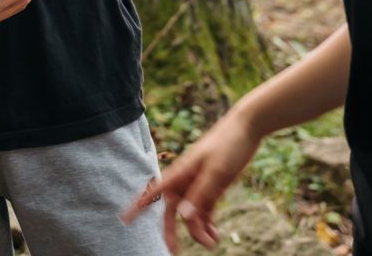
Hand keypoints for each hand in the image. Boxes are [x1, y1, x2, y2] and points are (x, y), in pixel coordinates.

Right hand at [121, 113, 260, 251]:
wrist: (247, 127)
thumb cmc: (227, 144)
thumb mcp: (216, 172)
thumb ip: (201, 194)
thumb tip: (183, 216)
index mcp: (180, 174)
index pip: (153, 193)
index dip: (137, 206)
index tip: (124, 219)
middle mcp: (186, 181)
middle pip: (173, 211)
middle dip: (173, 231)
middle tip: (174, 252)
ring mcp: (199, 185)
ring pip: (192, 214)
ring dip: (199, 230)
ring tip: (212, 243)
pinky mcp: (213, 187)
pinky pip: (206, 211)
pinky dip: (209, 224)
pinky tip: (216, 234)